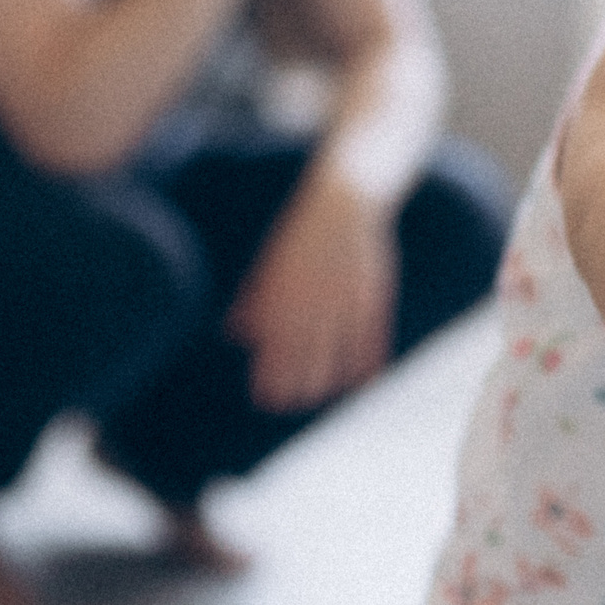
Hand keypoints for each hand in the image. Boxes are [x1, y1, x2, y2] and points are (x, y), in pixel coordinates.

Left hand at [226, 173, 395, 412]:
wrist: (346, 200)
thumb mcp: (270, 263)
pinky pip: (370, 337)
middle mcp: (312, 297)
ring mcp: (343, 297)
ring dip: (328, 377)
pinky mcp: (372, 294)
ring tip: (320, 396)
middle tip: (291, 403)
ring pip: (336, 350)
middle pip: (304, 352)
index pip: (274, 343)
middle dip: (297, 382)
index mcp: (283, 289)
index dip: (271, 374)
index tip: (267, 398)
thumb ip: (253, 299)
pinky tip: (361, 381)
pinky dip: (366, 361)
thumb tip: (232, 332)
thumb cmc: (301, 234)